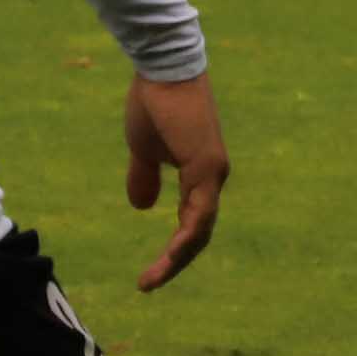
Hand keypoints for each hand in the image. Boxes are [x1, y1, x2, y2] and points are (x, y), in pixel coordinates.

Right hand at [125, 72, 230, 291]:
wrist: (160, 71)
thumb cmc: (154, 104)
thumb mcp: (144, 150)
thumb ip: (144, 178)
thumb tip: (142, 208)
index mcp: (200, 174)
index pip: (193, 222)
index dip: (175, 249)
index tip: (151, 272)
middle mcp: (213, 176)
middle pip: (200, 232)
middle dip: (175, 262)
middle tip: (148, 284)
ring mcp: (213, 171)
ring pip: (201, 228)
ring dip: (177, 258)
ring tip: (152, 280)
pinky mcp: (206, 165)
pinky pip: (200, 212)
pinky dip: (186, 237)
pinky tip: (171, 255)